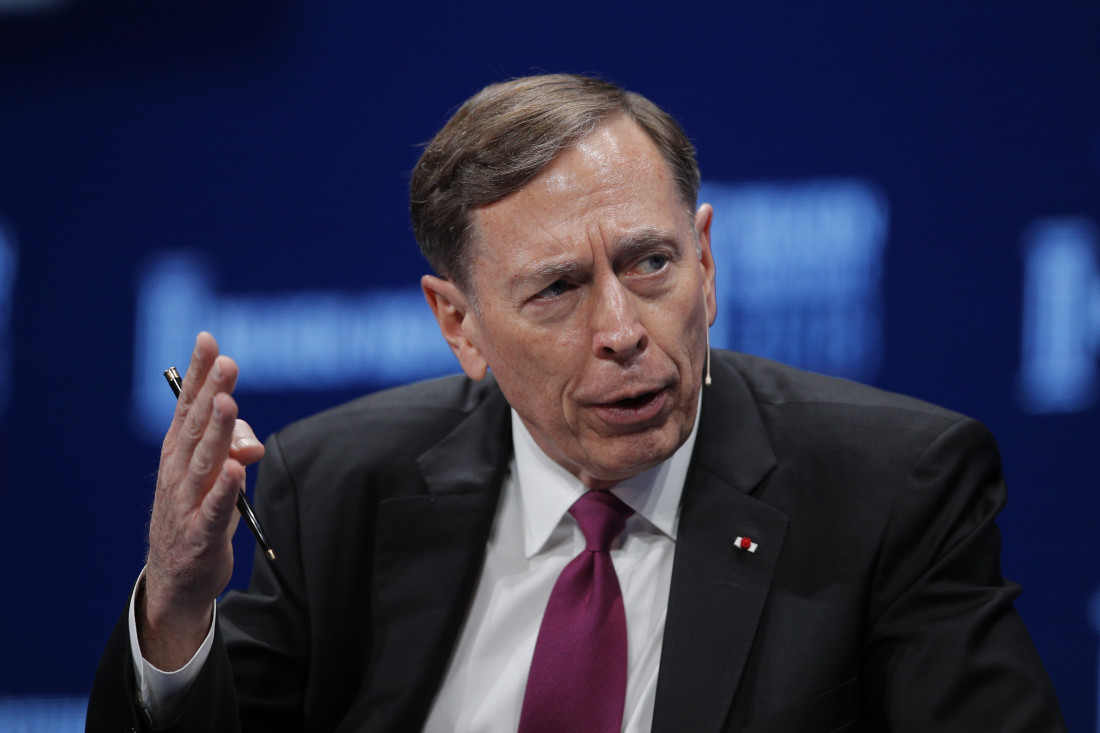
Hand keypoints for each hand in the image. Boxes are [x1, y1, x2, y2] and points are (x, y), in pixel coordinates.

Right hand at [138, 332, 265, 670]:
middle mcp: (178, 470)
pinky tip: (235, 470)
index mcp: (179, 450)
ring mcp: (186, 501)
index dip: (199, 373)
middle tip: (227, 361)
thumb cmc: (199, 512)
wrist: (175, 577)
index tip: (209, 338)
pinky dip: (224, 489)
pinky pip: (214, 507)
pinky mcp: (200, 532)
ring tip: (228, 402)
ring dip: (217, 431)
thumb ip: (235, 447)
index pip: (189, 405)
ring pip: (205, 460)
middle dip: (212, 392)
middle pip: (198, 426)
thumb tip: (253, 443)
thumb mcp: (216, 474)